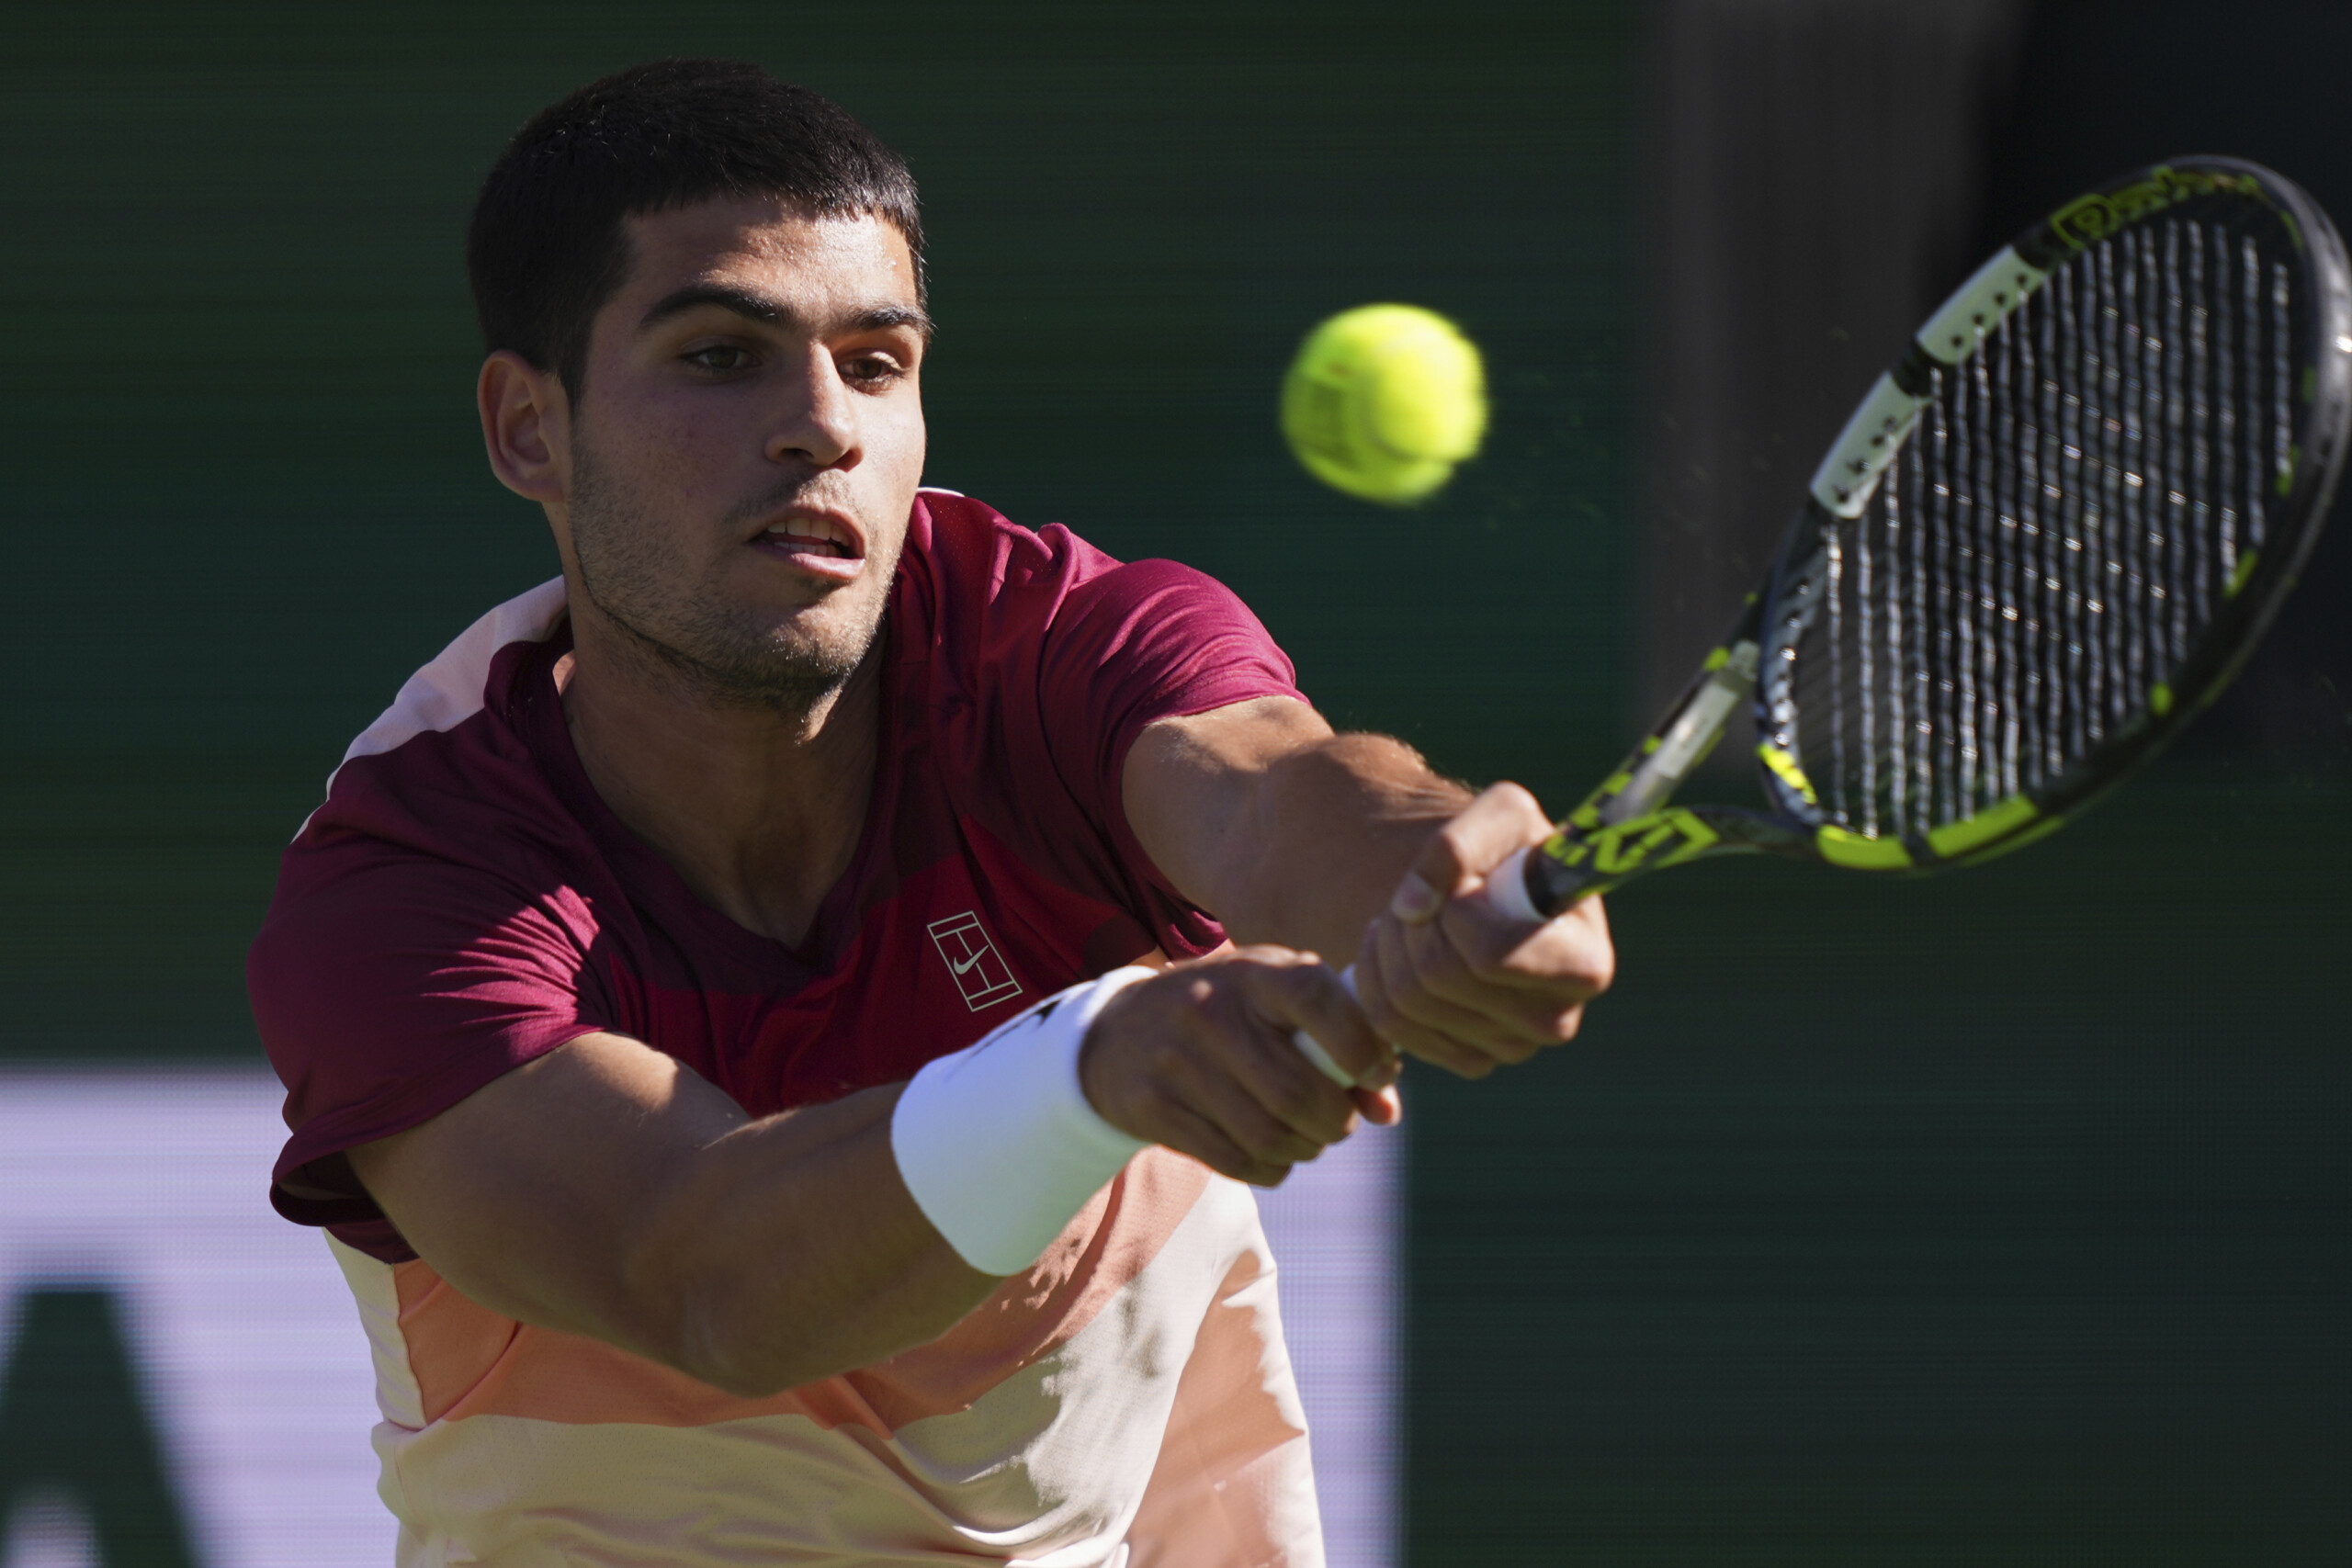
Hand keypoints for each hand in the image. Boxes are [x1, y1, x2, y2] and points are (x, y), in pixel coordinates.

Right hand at [1079, 946, 1396, 1185]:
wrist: (1117, 1033)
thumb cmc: (1224, 1013)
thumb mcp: (1275, 1004)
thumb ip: (1340, 1043)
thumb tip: (1390, 1112)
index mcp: (1252, 973)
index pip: (1317, 1000)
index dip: (1362, 1044)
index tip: (1378, 1072)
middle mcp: (1210, 1011)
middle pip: (1298, 1093)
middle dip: (1336, 1121)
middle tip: (1339, 1121)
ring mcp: (1177, 1060)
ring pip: (1270, 1136)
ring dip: (1305, 1149)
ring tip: (1306, 1138)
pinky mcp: (1153, 1107)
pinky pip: (1236, 1160)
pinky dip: (1270, 1168)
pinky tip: (1272, 1153)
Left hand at [1350, 782, 1615, 1077]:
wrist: (1489, 890)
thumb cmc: (1510, 851)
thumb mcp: (1501, 814)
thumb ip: (1457, 843)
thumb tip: (1412, 907)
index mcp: (1584, 965)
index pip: (1489, 954)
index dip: (1456, 911)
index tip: (1464, 886)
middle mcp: (1556, 1020)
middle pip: (1440, 976)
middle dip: (1415, 923)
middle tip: (1429, 898)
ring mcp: (1511, 1048)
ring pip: (1407, 1001)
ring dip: (1390, 944)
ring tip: (1414, 919)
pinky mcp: (1467, 1060)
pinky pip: (1390, 1027)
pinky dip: (1377, 979)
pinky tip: (1401, 951)